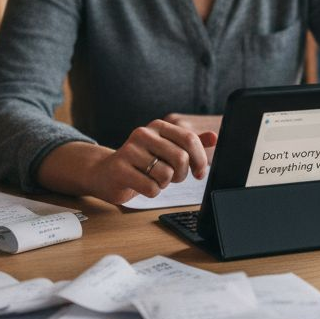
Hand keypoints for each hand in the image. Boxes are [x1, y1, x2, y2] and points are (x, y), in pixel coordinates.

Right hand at [36, 120, 216, 204]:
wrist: (104, 172)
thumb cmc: (141, 162)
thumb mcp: (167, 150)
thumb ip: (190, 143)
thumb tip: (215, 136)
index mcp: (158, 126)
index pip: (189, 139)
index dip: (199, 159)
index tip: (199, 173)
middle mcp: (143, 134)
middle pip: (181, 158)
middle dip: (181, 174)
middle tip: (173, 178)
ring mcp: (130, 150)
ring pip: (166, 175)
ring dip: (164, 184)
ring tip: (152, 179)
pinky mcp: (120, 169)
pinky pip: (151, 188)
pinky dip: (152, 192)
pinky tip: (141, 185)